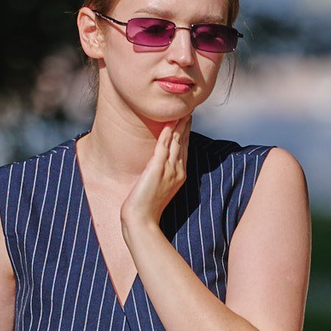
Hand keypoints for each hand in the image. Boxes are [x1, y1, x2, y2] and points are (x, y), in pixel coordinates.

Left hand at [119, 124, 188, 244]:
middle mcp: (177, 171)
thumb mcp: (157, 188)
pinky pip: (163, 146)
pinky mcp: (157, 168)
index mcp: (179, 175)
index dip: (186, 134)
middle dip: (186, 126)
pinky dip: (167, 134)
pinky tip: (169, 123)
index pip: (184, 149)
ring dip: (179, 125)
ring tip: (182, 112)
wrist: (142, 219)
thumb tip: (157, 167)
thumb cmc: (147, 208)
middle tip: (188, 111)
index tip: (187, 121)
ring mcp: (169, 170)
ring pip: (176, 142)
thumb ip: (160, 175)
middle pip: (183, 143)